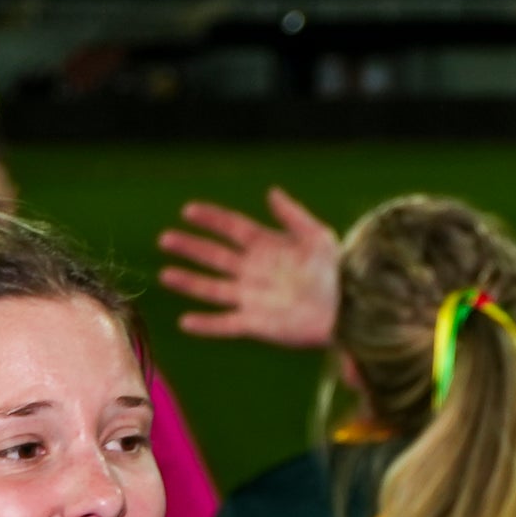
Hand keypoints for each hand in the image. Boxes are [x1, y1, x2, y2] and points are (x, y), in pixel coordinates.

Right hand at [155, 188, 339, 349]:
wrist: (350, 309)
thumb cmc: (339, 271)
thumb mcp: (317, 236)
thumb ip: (292, 215)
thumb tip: (271, 192)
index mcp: (267, 246)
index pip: (232, 228)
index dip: (211, 219)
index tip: (189, 210)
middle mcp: (254, 271)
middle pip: (214, 256)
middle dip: (190, 247)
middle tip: (165, 238)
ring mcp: (253, 297)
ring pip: (212, 288)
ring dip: (188, 282)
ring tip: (165, 274)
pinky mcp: (256, 324)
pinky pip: (226, 323)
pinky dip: (206, 324)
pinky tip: (185, 322)